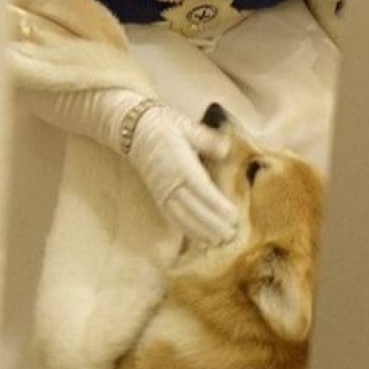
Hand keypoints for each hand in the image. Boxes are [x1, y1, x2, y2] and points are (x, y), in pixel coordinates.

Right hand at [125, 104, 238, 244]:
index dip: (217, 205)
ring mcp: (163, 192)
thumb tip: (225, 149)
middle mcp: (171, 182)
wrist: (135, 131)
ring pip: (183, 218)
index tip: (233, 216)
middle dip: (214, 225)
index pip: (202, 189)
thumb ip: (207, 139)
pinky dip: (187, 231)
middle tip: (233, 236)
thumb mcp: (187, 126)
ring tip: (220, 242)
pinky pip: (173, 218)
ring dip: (202, 232)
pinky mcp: (158, 198)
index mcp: (181, 164)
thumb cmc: (165, 126)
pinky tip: (200, 239)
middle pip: (194, 209)